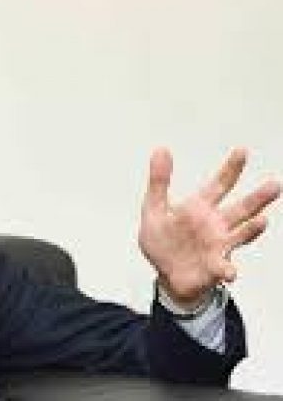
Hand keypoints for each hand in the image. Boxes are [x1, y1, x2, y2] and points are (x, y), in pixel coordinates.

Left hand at [139, 148, 279, 308]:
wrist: (165, 274)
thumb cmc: (163, 241)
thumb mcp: (154, 208)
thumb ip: (158, 181)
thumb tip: (161, 149)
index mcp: (199, 207)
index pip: (219, 185)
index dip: (231, 169)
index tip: (242, 151)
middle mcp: (215, 224)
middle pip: (241, 208)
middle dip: (257, 198)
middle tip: (274, 184)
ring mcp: (218, 245)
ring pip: (241, 234)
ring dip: (253, 229)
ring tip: (263, 221)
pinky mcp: (214, 266)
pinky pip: (224, 267)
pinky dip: (228, 269)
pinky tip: (231, 273)